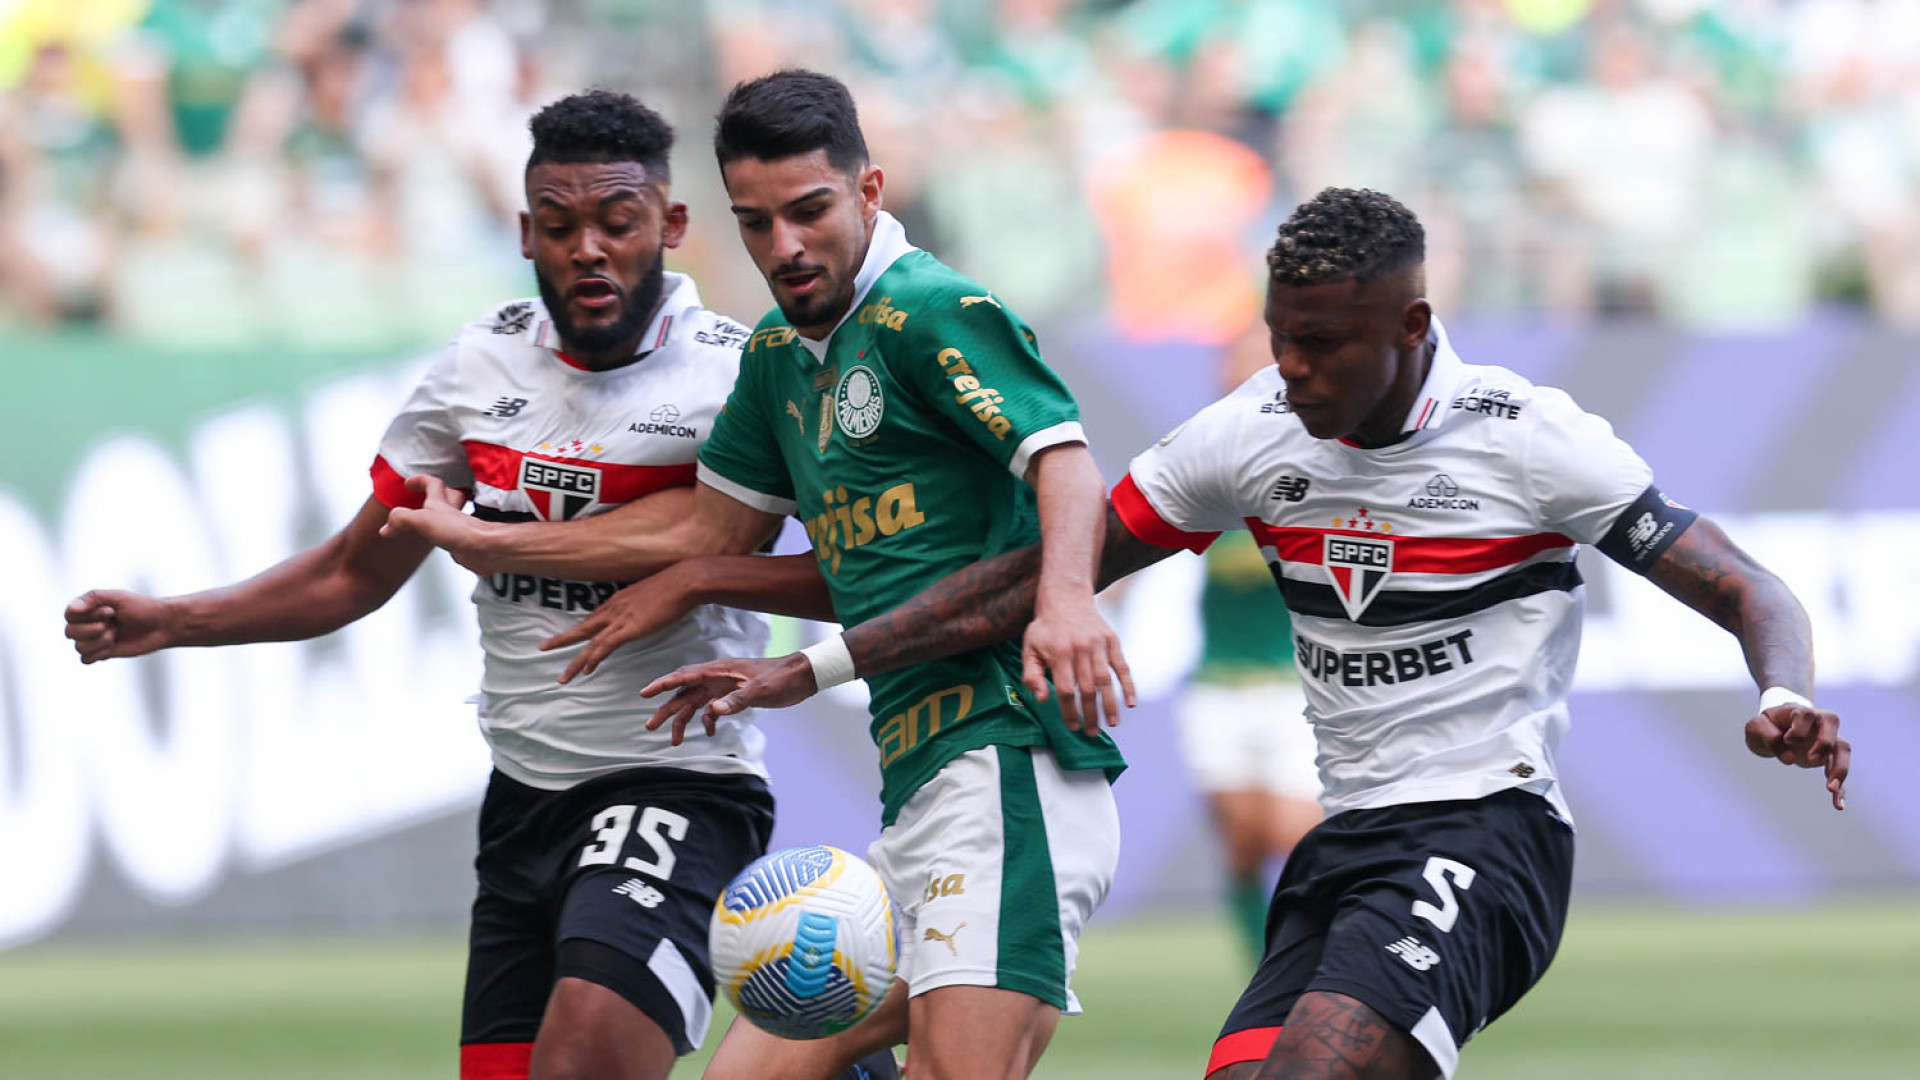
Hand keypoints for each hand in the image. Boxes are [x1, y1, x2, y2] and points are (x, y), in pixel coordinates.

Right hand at [64, 589, 173, 662]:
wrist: (163, 625)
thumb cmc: (142, 607)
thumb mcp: (119, 597)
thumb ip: (94, 598)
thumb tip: (72, 609)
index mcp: (88, 607)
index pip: (69, 615)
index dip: (88, 616)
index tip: (110, 611)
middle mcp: (87, 623)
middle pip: (70, 632)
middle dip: (93, 630)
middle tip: (114, 623)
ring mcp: (94, 639)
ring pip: (79, 647)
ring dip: (100, 641)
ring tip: (116, 633)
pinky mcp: (102, 652)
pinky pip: (85, 659)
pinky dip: (99, 654)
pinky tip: (113, 646)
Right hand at [379, 476, 485, 568]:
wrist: (484, 550)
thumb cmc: (461, 532)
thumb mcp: (422, 520)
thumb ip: (402, 519)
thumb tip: (386, 526)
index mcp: (440, 503)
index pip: (431, 483)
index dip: (419, 480)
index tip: (408, 482)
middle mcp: (450, 513)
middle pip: (444, 496)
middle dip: (433, 492)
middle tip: (421, 494)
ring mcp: (457, 527)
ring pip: (447, 516)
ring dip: (437, 515)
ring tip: (425, 519)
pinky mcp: (461, 542)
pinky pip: (449, 535)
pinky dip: (441, 535)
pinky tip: (437, 542)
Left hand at [540, 570, 700, 683]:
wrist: (686, 579)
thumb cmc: (677, 584)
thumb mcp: (654, 593)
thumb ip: (645, 603)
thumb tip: (647, 609)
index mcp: (619, 600)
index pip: (594, 618)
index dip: (580, 630)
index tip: (568, 638)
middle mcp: (614, 608)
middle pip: (582, 629)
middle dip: (561, 641)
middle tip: (542, 648)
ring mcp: (620, 618)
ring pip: (590, 643)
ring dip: (576, 662)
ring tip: (563, 677)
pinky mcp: (630, 628)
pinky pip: (606, 646)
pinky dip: (595, 659)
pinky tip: (587, 670)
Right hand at [640, 654, 816, 745]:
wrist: (802, 677)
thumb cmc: (781, 677)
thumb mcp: (761, 689)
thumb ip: (737, 700)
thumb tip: (712, 712)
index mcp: (719, 670)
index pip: (684, 676)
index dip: (663, 684)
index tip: (645, 693)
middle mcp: (717, 678)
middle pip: (685, 694)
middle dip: (666, 710)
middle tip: (650, 726)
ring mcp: (724, 688)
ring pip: (696, 705)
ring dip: (684, 721)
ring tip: (673, 741)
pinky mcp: (734, 697)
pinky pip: (713, 710)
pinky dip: (708, 722)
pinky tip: (710, 733)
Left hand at [1020, 593, 1135, 733]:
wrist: (1066, 597)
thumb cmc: (1046, 628)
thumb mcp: (1030, 648)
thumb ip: (1032, 675)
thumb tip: (1043, 700)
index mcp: (1059, 653)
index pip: (1065, 689)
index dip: (1069, 711)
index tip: (1072, 726)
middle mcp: (1081, 650)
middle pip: (1087, 689)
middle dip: (1090, 714)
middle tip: (1091, 732)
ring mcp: (1099, 645)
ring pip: (1105, 680)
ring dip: (1110, 705)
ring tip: (1112, 724)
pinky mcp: (1112, 641)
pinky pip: (1122, 666)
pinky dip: (1128, 685)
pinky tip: (1131, 703)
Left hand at [1744, 702, 1848, 809]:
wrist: (1775, 728)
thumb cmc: (1766, 726)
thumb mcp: (1756, 728)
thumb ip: (1768, 736)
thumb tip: (1790, 757)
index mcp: (1800, 711)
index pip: (1805, 715)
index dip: (1796, 729)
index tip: (1785, 740)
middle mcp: (1819, 722)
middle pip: (1832, 724)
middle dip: (1825, 744)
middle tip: (1812, 760)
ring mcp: (1828, 739)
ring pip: (1843, 749)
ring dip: (1840, 768)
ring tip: (1831, 789)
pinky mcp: (1829, 757)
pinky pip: (1839, 771)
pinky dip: (1841, 788)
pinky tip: (1838, 804)